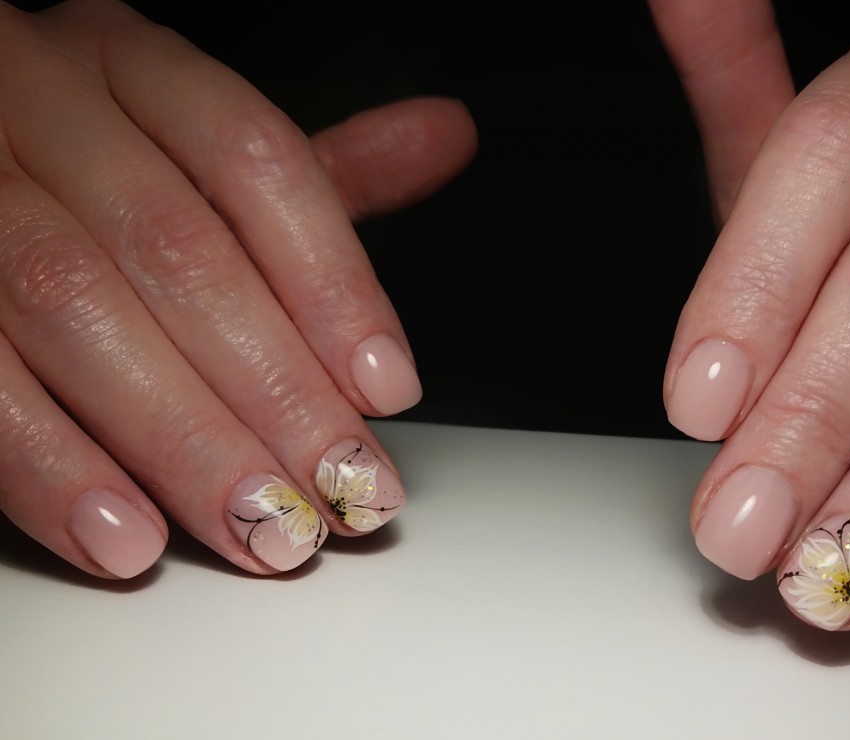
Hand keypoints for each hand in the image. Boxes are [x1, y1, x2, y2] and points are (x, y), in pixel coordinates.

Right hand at [0, 0, 475, 577]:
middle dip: (273, 388)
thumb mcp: (194, 145)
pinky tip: (127, 535)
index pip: (255, 160)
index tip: (388, 387)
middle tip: (340, 488)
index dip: (334, 281)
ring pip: (73, 309)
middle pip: (176, 250)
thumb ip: (313, 170)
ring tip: (260, 525)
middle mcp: (37, 102)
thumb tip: (444, 135)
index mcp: (131, 67)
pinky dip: (51, 466)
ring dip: (181, 440)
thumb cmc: (85, 159)